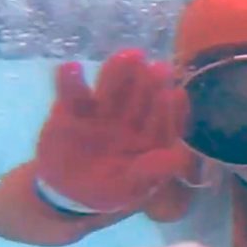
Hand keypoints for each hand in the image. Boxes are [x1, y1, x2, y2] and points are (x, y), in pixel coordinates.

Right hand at [35, 48, 191, 213]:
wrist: (68, 190)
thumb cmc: (108, 190)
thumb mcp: (130, 187)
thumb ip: (151, 171)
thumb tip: (179, 160)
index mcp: (150, 137)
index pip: (163, 121)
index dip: (170, 109)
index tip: (175, 94)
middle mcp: (129, 119)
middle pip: (141, 99)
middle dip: (149, 83)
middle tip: (158, 66)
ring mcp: (101, 111)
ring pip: (111, 89)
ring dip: (118, 73)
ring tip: (127, 56)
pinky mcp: (72, 108)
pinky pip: (71, 93)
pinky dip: (70, 81)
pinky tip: (71, 68)